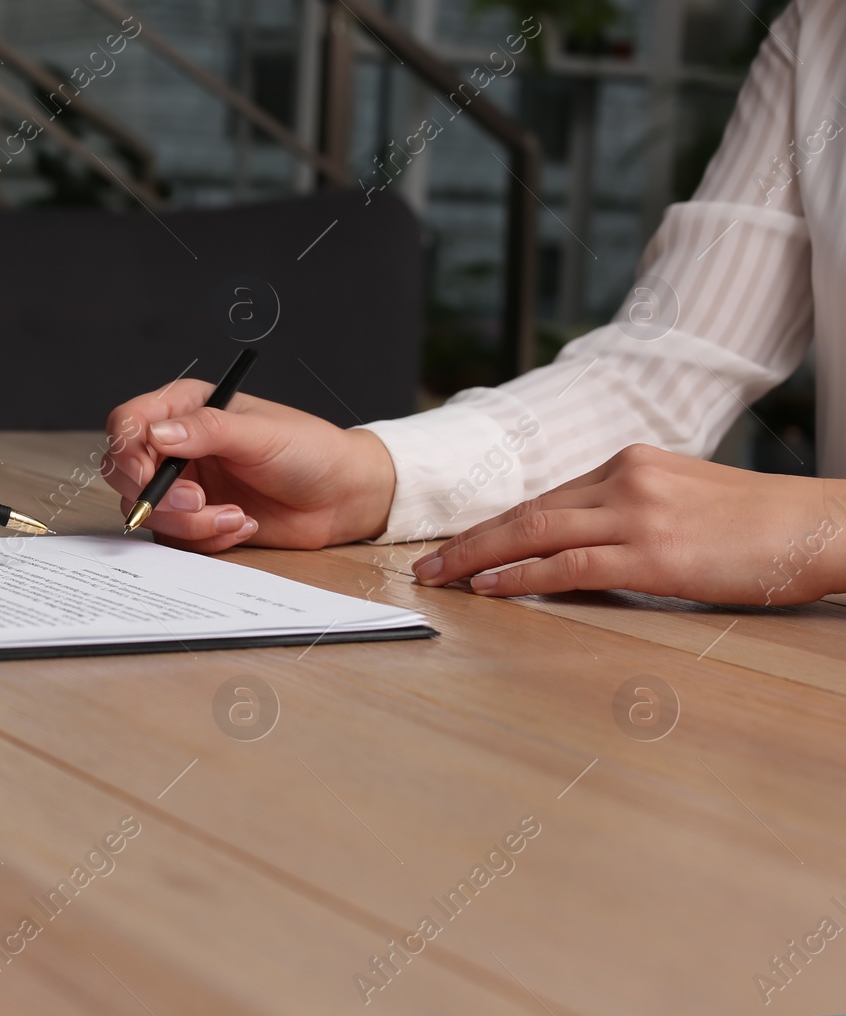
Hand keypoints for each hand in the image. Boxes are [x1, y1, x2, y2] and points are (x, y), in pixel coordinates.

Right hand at [100, 383, 396, 552]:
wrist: (341, 496)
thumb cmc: (309, 450)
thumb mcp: (259, 433)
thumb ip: (206, 430)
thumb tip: (156, 434)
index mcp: (186, 409)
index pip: (129, 423)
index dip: (127, 450)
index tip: (148, 475)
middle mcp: (178, 446)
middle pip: (124, 472)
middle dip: (158, 495)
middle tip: (198, 501)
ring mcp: (185, 485)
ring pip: (150, 512)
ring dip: (190, 523)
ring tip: (235, 516)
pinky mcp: (196, 520)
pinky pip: (176, 538)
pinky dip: (206, 538)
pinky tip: (242, 524)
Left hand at [413, 444, 845, 604]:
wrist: (825, 524)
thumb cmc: (763, 522)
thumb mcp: (687, 499)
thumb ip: (633, 510)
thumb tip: (582, 543)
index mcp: (631, 464)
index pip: (546, 497)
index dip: (496, 525)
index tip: (462, 544)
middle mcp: (626, 479)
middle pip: (527, 510)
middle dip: (470, 540)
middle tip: (427, 564)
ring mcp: (638, 514)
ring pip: (534, 532)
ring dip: (478, 557)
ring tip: (441, 578)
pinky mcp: (653, 554)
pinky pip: (568, 564)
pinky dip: (521, 576)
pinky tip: (490, 587)